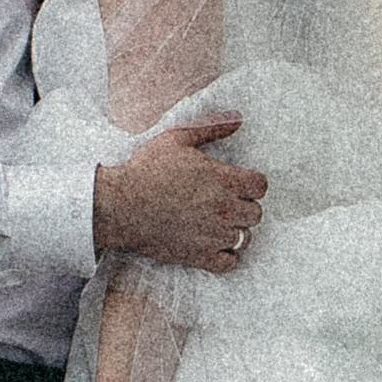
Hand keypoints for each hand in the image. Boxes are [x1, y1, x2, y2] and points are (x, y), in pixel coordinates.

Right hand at [92, 116, 265, 270]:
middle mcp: (224, 209)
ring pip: (245, 238)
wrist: (120, 205)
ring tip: (219, 224)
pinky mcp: (199, 256)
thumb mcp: (178, 138)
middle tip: (225, 203)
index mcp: (223, 180)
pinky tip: (213, 245)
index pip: (261, 186)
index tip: (238, 184)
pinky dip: (226, 256)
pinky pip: (230, 263)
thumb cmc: (146, 169)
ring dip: (236, 230)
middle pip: (256, 214)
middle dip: (244, 207)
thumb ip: (212, 128)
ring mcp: (213, 235)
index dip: (252, 184)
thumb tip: (238, 118)